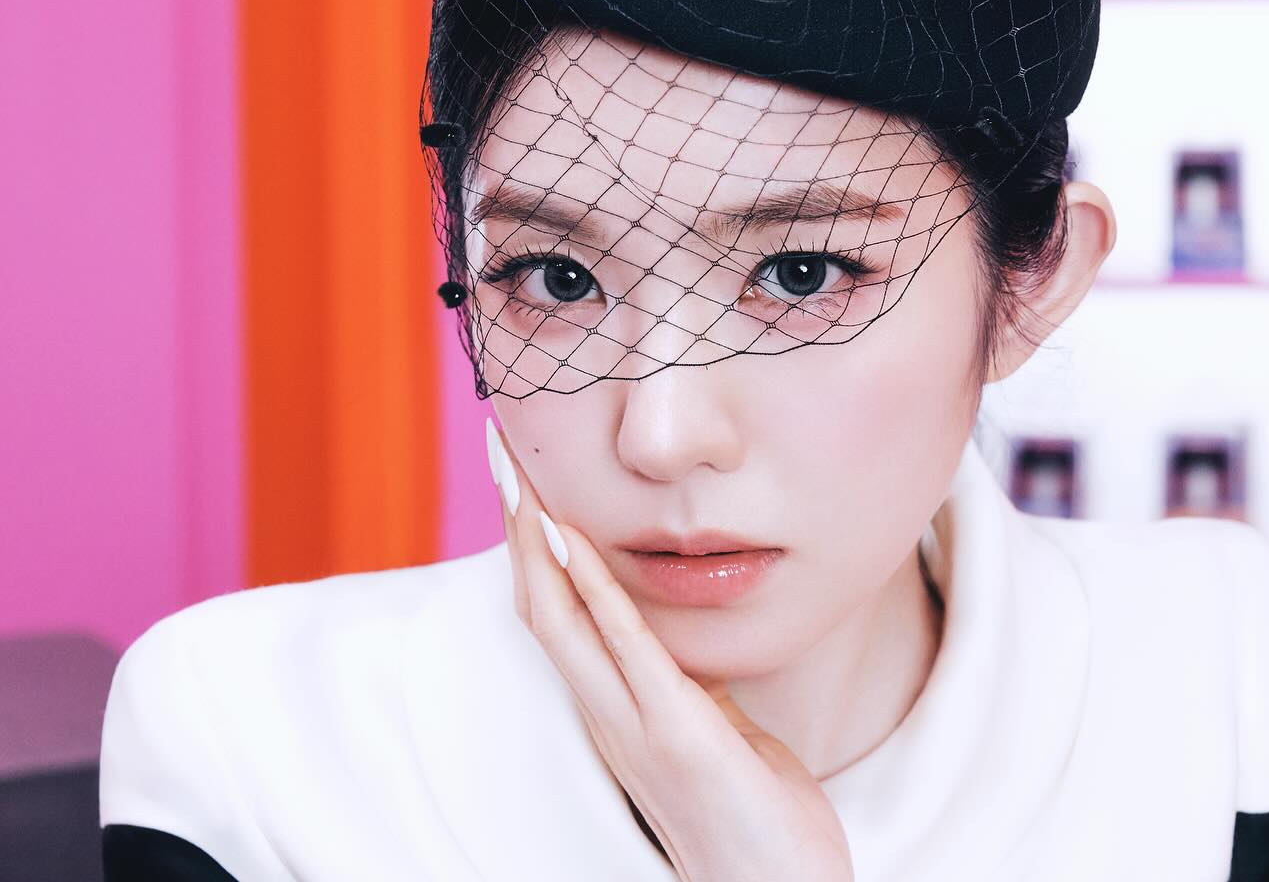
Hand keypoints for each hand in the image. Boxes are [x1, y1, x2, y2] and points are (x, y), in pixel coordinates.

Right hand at [486, 417, 854, 881]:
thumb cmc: (757, 825)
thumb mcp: (720, 736)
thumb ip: (688, 691)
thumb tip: (677, 648)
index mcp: (620, 713)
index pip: (560, 617)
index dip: (535, 548)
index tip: (524, 480)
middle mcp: (611, 717)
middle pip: (542, 608)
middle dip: (519, 527)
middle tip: (501, 452)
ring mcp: (637, 728)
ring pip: (565, 623)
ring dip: (539, 545)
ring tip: (519, 478)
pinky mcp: (679, 737)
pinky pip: (628, 651)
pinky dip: (594, 593)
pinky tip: (571, 543)